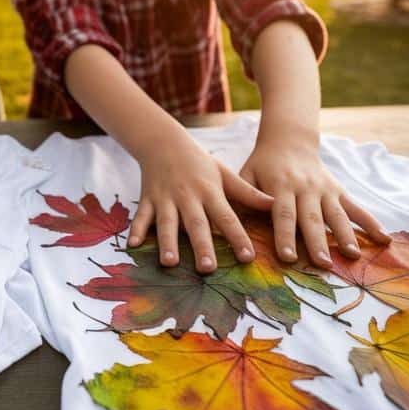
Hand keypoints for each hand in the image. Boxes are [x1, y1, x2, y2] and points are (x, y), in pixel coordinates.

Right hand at [127, 132, 273, 273]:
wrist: (163, 142)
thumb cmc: (198, 162)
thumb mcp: (225, 173)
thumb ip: (248, 193)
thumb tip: (275, 205)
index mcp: (210, 192)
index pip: (227, 217)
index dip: (238, 237)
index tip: (247, 257)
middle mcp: (188, 197)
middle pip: (196, 224)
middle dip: (201, 246)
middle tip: (208, 268)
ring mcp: (165, 199)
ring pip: (167, 223)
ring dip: (167, 242)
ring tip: (169, 262)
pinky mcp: (147, 200)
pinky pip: (141, 216)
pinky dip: (136, 230)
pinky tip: (133, 245)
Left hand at [239, 137, 389, 267]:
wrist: (289, 140)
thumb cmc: (262, 164)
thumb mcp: (247, 174)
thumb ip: (245, 197)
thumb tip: (238, 224)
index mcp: (281, 186)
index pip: (283, 214)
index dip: (285, 236)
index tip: (287, 257)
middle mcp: (306, 188)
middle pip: (312, 219)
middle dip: (317, 243)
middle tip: (323, 264)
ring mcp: (325, 189)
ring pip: (337, 215)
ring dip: (346, 236)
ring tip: (353, 255)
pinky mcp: (339, 190)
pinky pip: (356, 208)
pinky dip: (370, 222)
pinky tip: (384, 238)